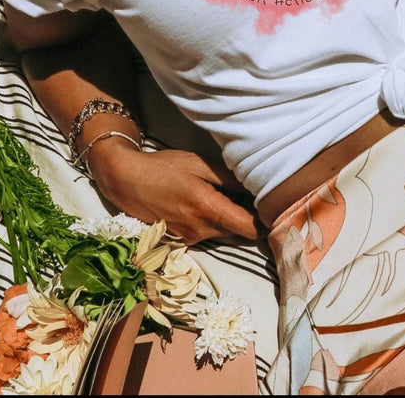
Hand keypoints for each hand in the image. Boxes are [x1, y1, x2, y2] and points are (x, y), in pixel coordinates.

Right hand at [88, 142, 258, 244]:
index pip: (250, 228)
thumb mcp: (199, 163)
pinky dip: (218, 225)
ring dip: (235, 223)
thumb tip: (259, 184)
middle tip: (262, 202)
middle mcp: (202, 230)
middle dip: (254, 222)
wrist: (127, 182)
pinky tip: (212, 205)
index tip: (277, 209)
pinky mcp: (183, 241)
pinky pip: (211, 236)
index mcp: (208, 209)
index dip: (268, 223)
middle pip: (241, 235)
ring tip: (236, 199)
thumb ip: (230, 176)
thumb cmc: (164, 168)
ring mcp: (192, 239)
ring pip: (226, 235)